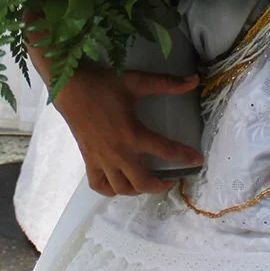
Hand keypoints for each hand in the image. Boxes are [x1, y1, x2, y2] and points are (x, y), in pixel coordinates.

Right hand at [53, 66, 202, 195]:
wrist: (71, 90)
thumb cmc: (104, 85)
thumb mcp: (137, 82)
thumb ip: (167, 83)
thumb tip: (195, 80)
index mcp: (133, 134)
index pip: (165, 150)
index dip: (184, 157)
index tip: (197, 161)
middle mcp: (119, 152)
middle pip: (143, 182)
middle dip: (160, 185)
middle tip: (170, 179)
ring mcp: (102, 160)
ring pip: (122, 188)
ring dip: (138, 189)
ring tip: (147, 182)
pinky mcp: (89, 161)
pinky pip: (99, 185)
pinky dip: (110, 190)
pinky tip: (119, 184)